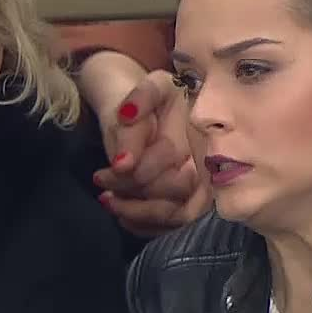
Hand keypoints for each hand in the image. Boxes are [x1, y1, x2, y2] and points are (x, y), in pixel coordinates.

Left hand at [92, 69, 211, 236]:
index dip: (140, 172)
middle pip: (176, 199)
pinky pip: (173, 225)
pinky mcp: (193, 202)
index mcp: (204, 138)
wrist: (159, 108)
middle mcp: (209, 167)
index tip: (110, 168)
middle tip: (102, 183)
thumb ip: (141, 102)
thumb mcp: (152, 88)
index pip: (174, 168)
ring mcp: (203, 188)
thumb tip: (125, 158)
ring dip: (137, 214)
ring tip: (107, 200)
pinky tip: (122, 216)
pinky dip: (145, 225)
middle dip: (135, 195)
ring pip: (175, 216)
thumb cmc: (156, 97)